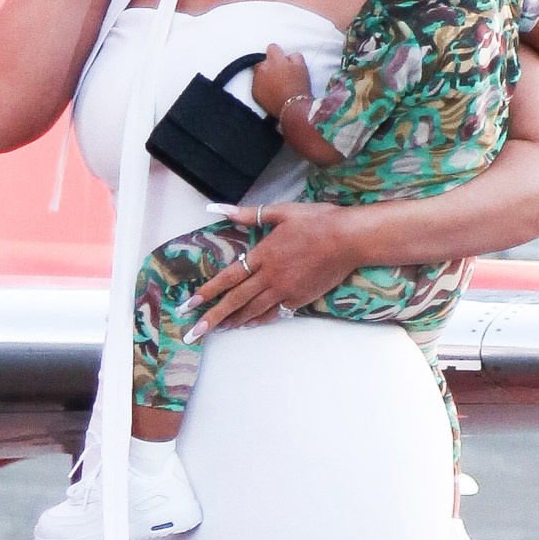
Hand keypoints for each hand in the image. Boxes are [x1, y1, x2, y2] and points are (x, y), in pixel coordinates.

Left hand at [181, 202, 357, 337]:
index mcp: (263, 254)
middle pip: (236, 299)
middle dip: (213, 316)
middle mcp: (270, 275)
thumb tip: (218, 208)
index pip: (228, 277)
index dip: (208, 291)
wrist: (348, 239)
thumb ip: (249, 214)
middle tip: (194, 332)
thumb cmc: (317, 221)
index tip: (190, 303)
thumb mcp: (281, 211)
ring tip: (217, 329)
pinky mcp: (300, 298)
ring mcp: (285, 290)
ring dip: (233, 320)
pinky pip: (274, 313)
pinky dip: (258, 320)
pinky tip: (248, 324)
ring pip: (254, 309)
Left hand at [252, 44, 311, 117]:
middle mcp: (263, 68)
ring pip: (258, 74)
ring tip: (275, 85)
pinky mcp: (254, 93)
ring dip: (264, 76)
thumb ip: (294, 56)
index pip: (271, 47)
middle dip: (269, 65)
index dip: (277, 53)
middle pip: (262, 61)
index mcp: (274, 60)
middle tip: (279, 74)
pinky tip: (271, 93)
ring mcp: (256, 81)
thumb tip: (288, 56)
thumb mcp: (302, 66)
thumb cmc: (299, 87)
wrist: (293, 107)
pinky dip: (262, 88)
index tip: (281, 59)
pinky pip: (256, 86)